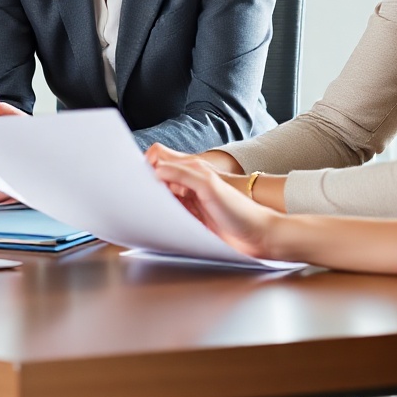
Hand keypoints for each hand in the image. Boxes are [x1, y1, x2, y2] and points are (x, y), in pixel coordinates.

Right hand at [144, 147, 293, 261]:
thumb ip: (182, 174)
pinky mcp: (191, 219)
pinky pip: (169, 213)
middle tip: (136, 195)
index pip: (159, 159)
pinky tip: (159, 221)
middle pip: (157, 176)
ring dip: (152, 200)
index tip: (136, 178)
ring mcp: (190, 202)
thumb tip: (154, 170)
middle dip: (144, 183)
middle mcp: (189, 183)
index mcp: (192, 169)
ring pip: (161, 195)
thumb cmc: (242, 211)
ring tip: (146, 209)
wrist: (260, 237)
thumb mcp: (210, 186)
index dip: (145, 165)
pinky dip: (161, 215)